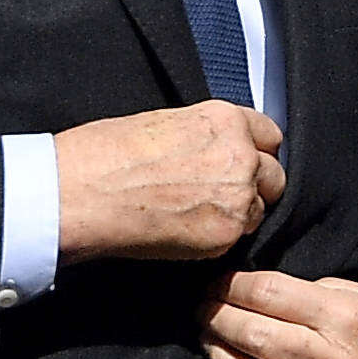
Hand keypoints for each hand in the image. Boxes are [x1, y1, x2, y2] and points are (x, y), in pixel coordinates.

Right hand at [57, 103, 286, 261]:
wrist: (82, 192)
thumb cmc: (106, 154)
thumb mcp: (164, 123)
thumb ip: (204, 135)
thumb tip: (212, 151)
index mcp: (224, 119)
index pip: (270, 135)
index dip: (255, 151)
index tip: (244, 162)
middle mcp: (240, 155)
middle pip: (275, 175)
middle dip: (255, 185)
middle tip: (221, 194)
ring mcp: (237, 197)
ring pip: (260, 210)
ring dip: (239, 214)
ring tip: (197, 214)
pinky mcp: (225, 235)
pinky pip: (238, 239)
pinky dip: (219, 238)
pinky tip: (186, 231)